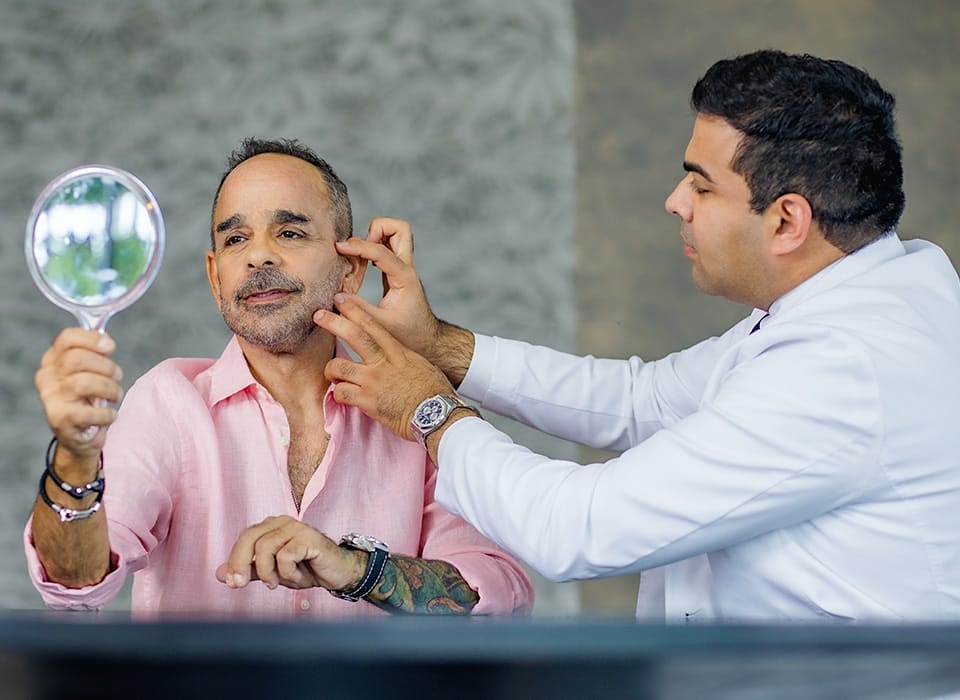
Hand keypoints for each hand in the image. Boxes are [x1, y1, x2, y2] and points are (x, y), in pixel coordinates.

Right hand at [35, 329, 122, 457]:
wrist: (79, 436)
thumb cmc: (88, 399)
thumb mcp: (91, 372)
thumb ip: (96, 354)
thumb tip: (105, 339)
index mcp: (53, 360)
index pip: (66, 338)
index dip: (91, 338)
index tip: (110, 346)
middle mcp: (47, 377)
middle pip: (77, 359)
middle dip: (106, 367)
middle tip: (117, 377)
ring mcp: (51, 398)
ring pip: (84, 383)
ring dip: (109, 389)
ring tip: (115, 396)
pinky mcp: (59, 419)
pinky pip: (89, 412)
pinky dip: (107, 414)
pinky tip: (110, 415)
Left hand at [217, 516, 364, 591]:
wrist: (337, 573)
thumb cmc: (307, 569)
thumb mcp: (273, 573)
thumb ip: (249, 570)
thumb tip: (220, 574)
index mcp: (271, 526)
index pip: (244, 538)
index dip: (234, 560)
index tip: (233, 583)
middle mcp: (282, 522)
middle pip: (250, 538)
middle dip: (241, 564)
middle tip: (240, 584)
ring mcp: (296, 527)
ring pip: (265, 549)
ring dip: (269, 573)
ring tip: (280, 581)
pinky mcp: (308, 537)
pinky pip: (285, 556)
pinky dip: (288, 572)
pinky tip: (299, 574)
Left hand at [314, 294, 454, 440]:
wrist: (438, 415)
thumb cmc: (434, 393)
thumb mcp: (420, 366)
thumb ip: (402, 359)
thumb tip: (394, 357)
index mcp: (397, 351)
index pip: (373, 325)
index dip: (354, 310)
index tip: (341, 300)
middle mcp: (383, 362)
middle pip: (353, 335)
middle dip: (333, 322)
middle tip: (318, 315)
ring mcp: (373, 381)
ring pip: (338, 366)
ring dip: (332, 370)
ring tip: (333, 375)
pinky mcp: (367, 401)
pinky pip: (340, 393)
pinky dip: (338, 395)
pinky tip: (343, 397)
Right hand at [333, 217, 440, 357]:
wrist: (426, 338)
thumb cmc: (408, 333)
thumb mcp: (382, 325)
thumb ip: (359, 311)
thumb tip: (336, 298)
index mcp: (405, 278)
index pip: (382, 251)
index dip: (359, 247)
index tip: (339, 248)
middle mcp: (406, 267)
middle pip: (400, 228)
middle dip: (377, 228)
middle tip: (360, 248)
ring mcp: (403, 266)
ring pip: (394, 233)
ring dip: (374, 235)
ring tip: (358, 256)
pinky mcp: (396, 270)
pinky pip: (385, 246)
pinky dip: (371, 247)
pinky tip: (361, 264)